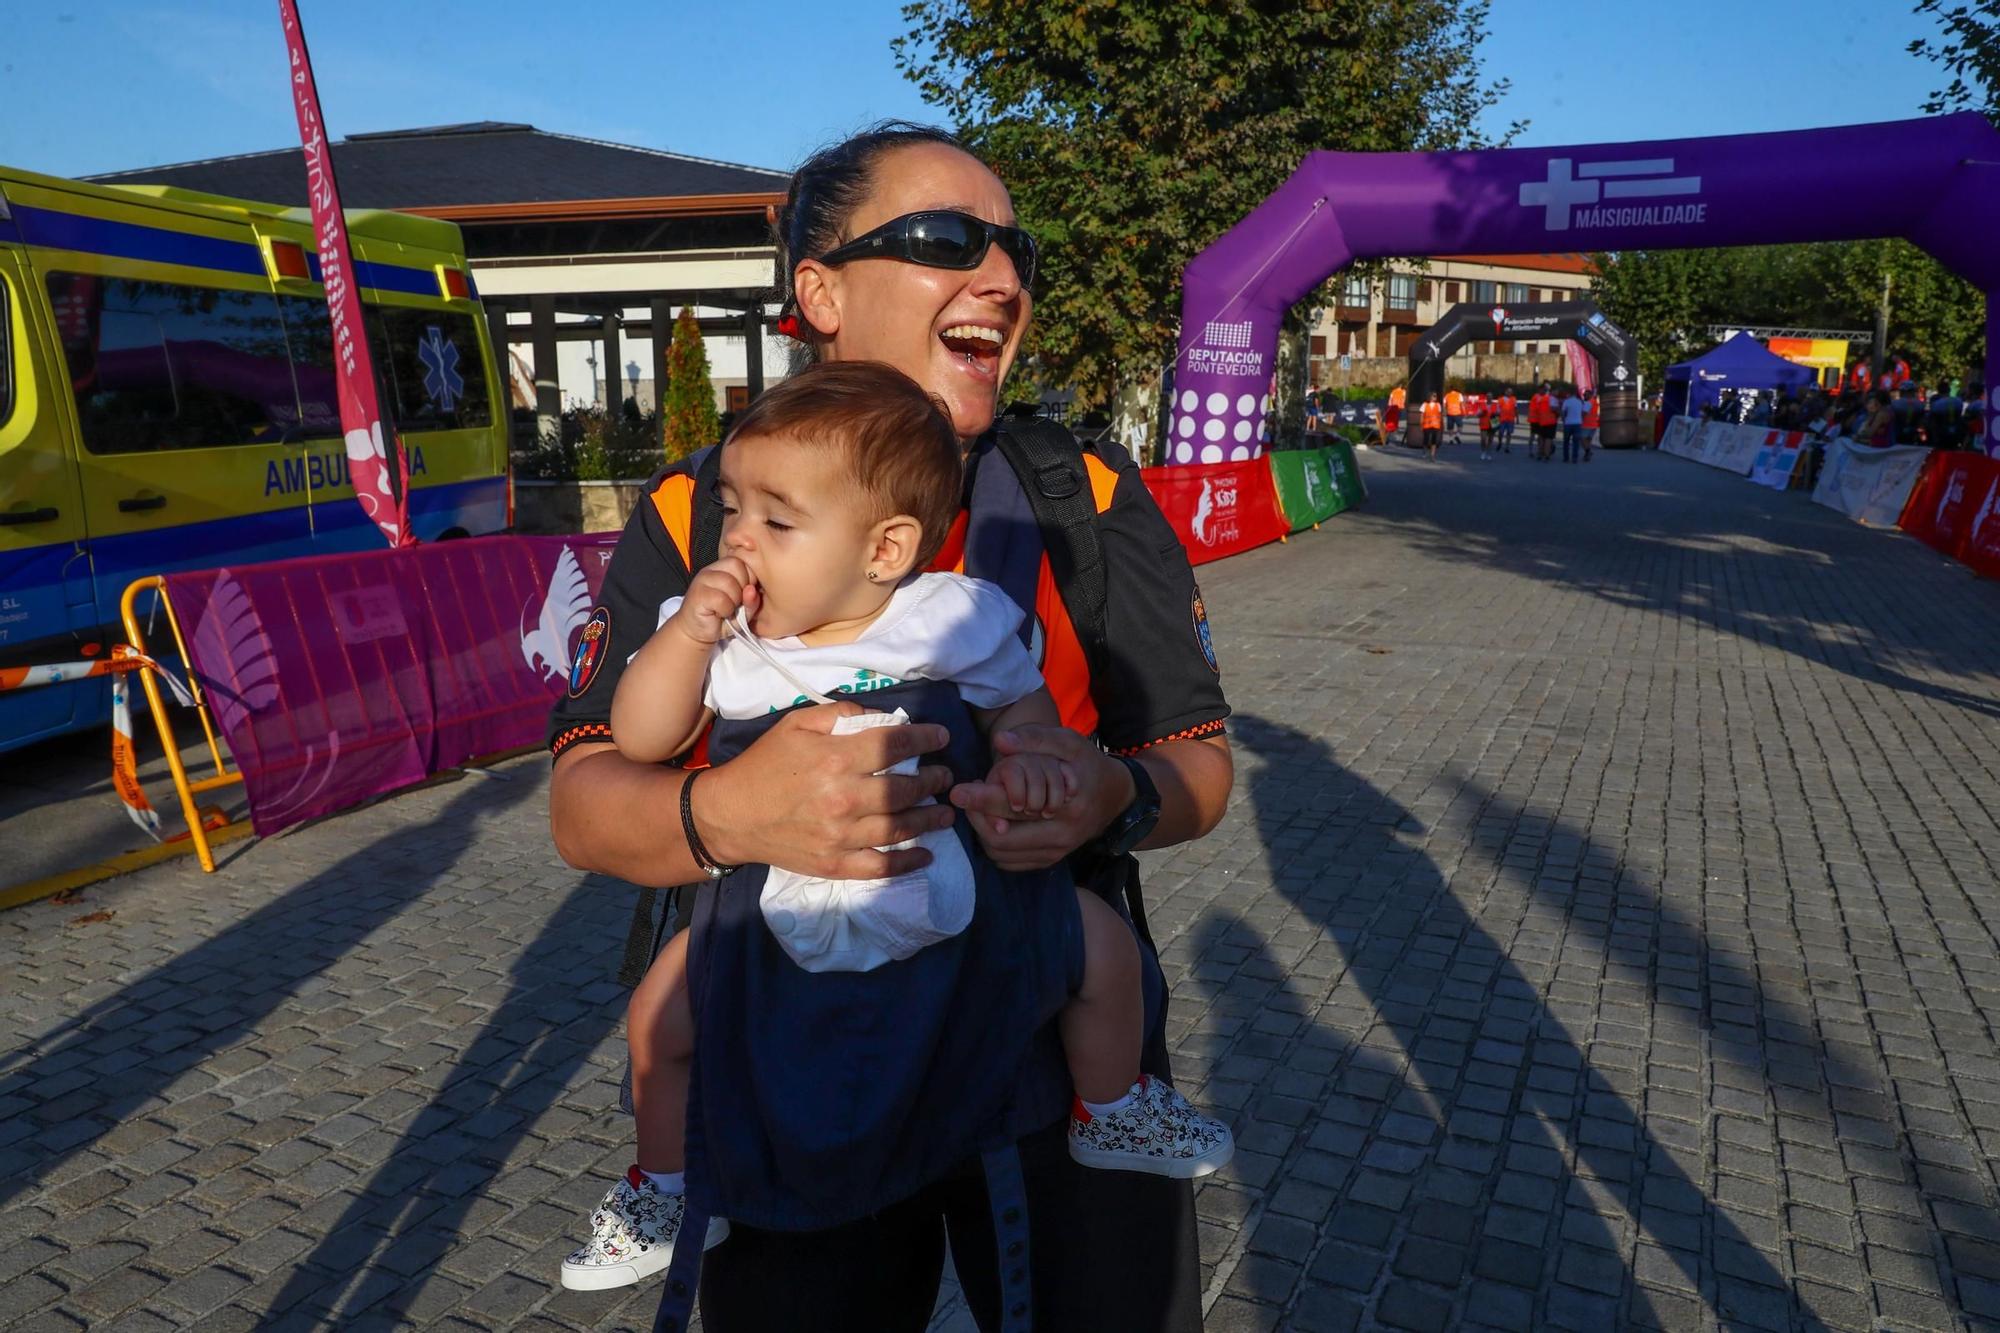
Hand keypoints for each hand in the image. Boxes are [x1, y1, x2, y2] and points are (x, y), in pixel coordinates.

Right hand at [671, 557, 758, 645]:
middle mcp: (711, 570)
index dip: (749, 579)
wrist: (697, 632)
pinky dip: (725, 610)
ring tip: (726, 609)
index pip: (743, 561)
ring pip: (729, 582)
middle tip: (734, 602)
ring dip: (733, 601)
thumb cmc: (722, 619)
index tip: (743, 595)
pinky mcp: (697, 594)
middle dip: (742, 587)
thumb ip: (752, 601)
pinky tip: (718, 614)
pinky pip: (720, 599)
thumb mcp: (744, 611)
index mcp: (723, 568)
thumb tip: (752, 590)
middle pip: (737, 566)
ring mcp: (702, 580)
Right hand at [698, 700, 956, 878]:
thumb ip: (841, 713)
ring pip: (900, 828)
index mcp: (834, 758)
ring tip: (946, 812)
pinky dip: (908, 863)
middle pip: (905, 789)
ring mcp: (840, 836)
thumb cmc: (765, 764)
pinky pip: (881, 867)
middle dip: (933, 780)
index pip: (895, 745)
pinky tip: (927, 855)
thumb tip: (883, 717)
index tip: (942, 738)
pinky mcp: (835, 864)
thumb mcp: (796, 724)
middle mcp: (843, 798)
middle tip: (945, 776)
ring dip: (931, 820)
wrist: (729, 815)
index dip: (925, 738)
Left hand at [950, 725, 1133, 871]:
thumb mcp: (1070, 743)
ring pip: (1001, 855)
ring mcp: (1056, 854)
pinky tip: (992, 821)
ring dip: (983, 832)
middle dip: (977, 818)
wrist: (1115, 798)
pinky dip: (994, 844)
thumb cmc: (1089, 766)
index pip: (1013, 808)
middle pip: (1000, 840)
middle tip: (966, 796)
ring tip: (979, 807)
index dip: (982, 799)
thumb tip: (1000, 741)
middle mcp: (1061, 837)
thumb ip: (1036, 739)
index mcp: (1067, 807)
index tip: (957, 791)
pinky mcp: (1050, 861)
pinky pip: (1010, 862)